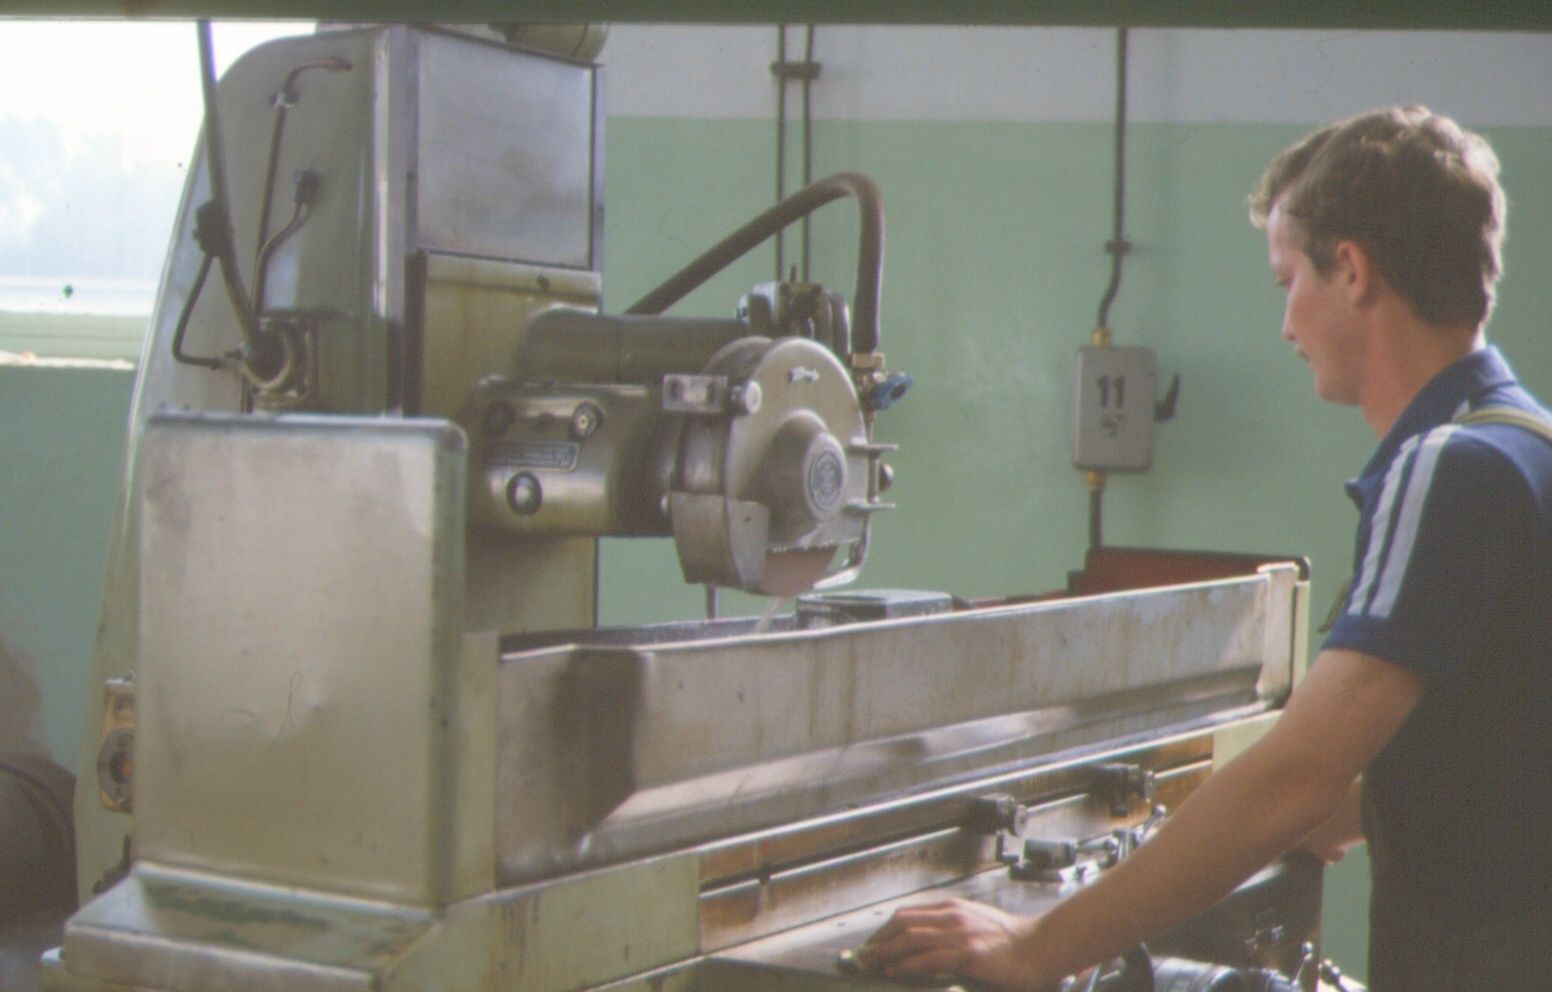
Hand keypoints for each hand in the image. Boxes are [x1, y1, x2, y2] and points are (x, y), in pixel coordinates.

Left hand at [858, 898, 1057, 990]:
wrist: (1042, 947)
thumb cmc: (1011, 941)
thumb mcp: (975, 925)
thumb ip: (950, 930)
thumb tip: (923, 944)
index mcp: (952, 908)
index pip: (907, 915)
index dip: (884, 931)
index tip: (872, 946)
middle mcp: (952, 916)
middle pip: (902, 922)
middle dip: (878, 940)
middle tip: (864, 957)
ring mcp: (960, 934)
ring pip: (910, 938)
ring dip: (886, 952)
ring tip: (872, 965)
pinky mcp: (968, 954)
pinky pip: (929, 957)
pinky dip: (907, 964)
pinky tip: (895, 971)